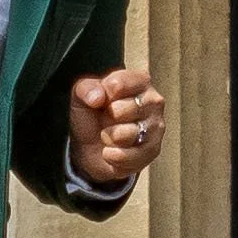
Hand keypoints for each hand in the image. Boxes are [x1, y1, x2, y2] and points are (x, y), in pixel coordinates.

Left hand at [70, 66, 164, 186]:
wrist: (91, 148)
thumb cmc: (92, 115)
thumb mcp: (81, 96)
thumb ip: (86, 89)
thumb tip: (97, 97)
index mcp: (138, 81)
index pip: (118, 83)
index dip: (102, 95)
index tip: (100, 100)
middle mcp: (153, 101)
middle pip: (121, 110)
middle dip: (106, 118)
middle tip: (106, 120)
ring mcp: (156, 127)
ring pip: (126, 134)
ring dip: (109, 138)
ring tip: (109, 135)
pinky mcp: (152, 151)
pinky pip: (129, 156)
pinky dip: (113, 156)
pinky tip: (110, 151)